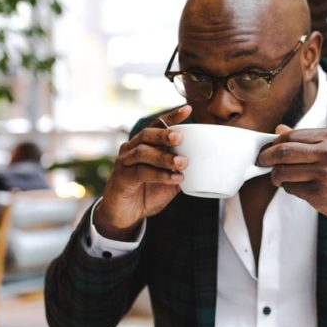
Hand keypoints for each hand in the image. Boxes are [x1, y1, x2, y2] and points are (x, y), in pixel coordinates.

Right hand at [94, 105, 191, 239]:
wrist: (125, 215)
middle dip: (164, 134)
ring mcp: (124, 163)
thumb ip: (181, 170)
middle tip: (180, 138)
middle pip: (146, 135)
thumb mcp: (169, 181)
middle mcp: (131, 149)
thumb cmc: (146, 193)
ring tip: (182, 163)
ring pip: (142, 152)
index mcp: (143, 144)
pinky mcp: (121, 178)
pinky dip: (159, 175)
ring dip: (164, 157)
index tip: (187, 110)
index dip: (171, 117)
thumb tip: (205, 163)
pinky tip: (174, 178)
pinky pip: (141, 173)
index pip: (157, 125)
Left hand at [257, 125, 326, 227]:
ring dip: (276, 176)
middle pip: (283, 151)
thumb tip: (278, 129)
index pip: (291, 135)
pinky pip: (291, 188)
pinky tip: (295, 187)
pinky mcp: (319, 193)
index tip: (268, 149)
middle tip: (262, 162)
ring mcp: (324, 173)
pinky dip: (288, 188)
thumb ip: (308, 139)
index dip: (275, 143)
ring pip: (283, 171)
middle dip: (267, 157)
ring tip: (278, 178)